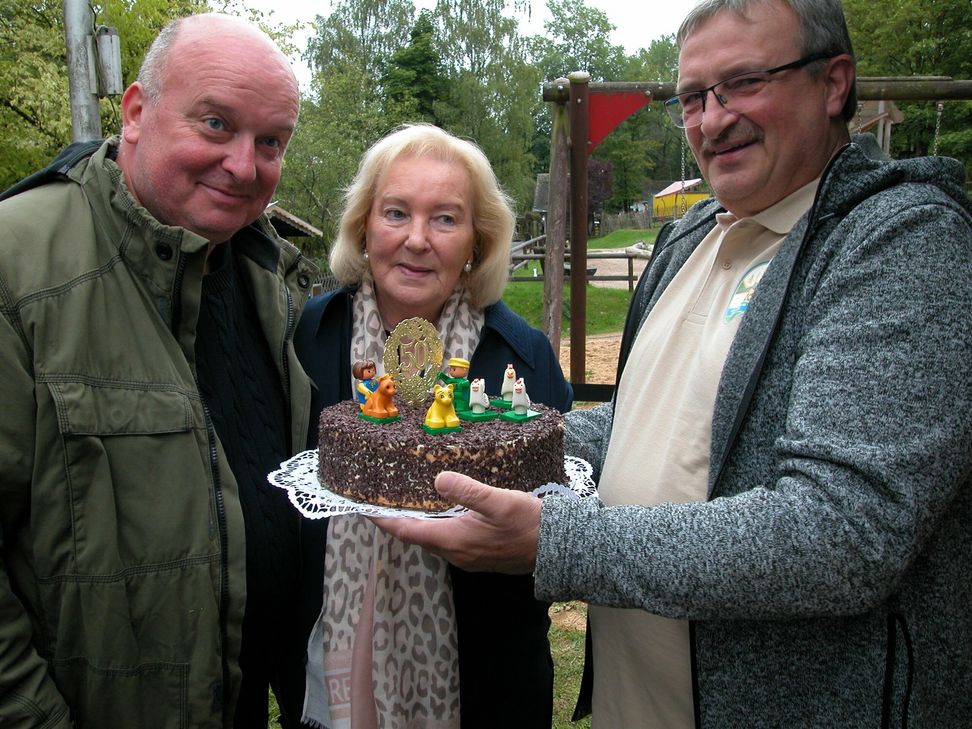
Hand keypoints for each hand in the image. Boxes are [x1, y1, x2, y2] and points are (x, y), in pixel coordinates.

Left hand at [370, 471, 540, 573]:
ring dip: (418, 523)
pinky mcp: (479, 555)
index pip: (406, 531)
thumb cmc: (529, 525)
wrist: (558, 550)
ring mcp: (468, 557)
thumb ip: (467, 491)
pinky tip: (443, 511)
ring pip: (432, 540)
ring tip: (408, 501)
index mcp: (453, 540)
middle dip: (397, 519)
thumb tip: (438, 479)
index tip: (362, 508)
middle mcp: (455, 554)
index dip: (382, 520)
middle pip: (416, 537)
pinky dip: (436, 526)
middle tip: (383, 498)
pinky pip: (447, 541)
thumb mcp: (498, 501)